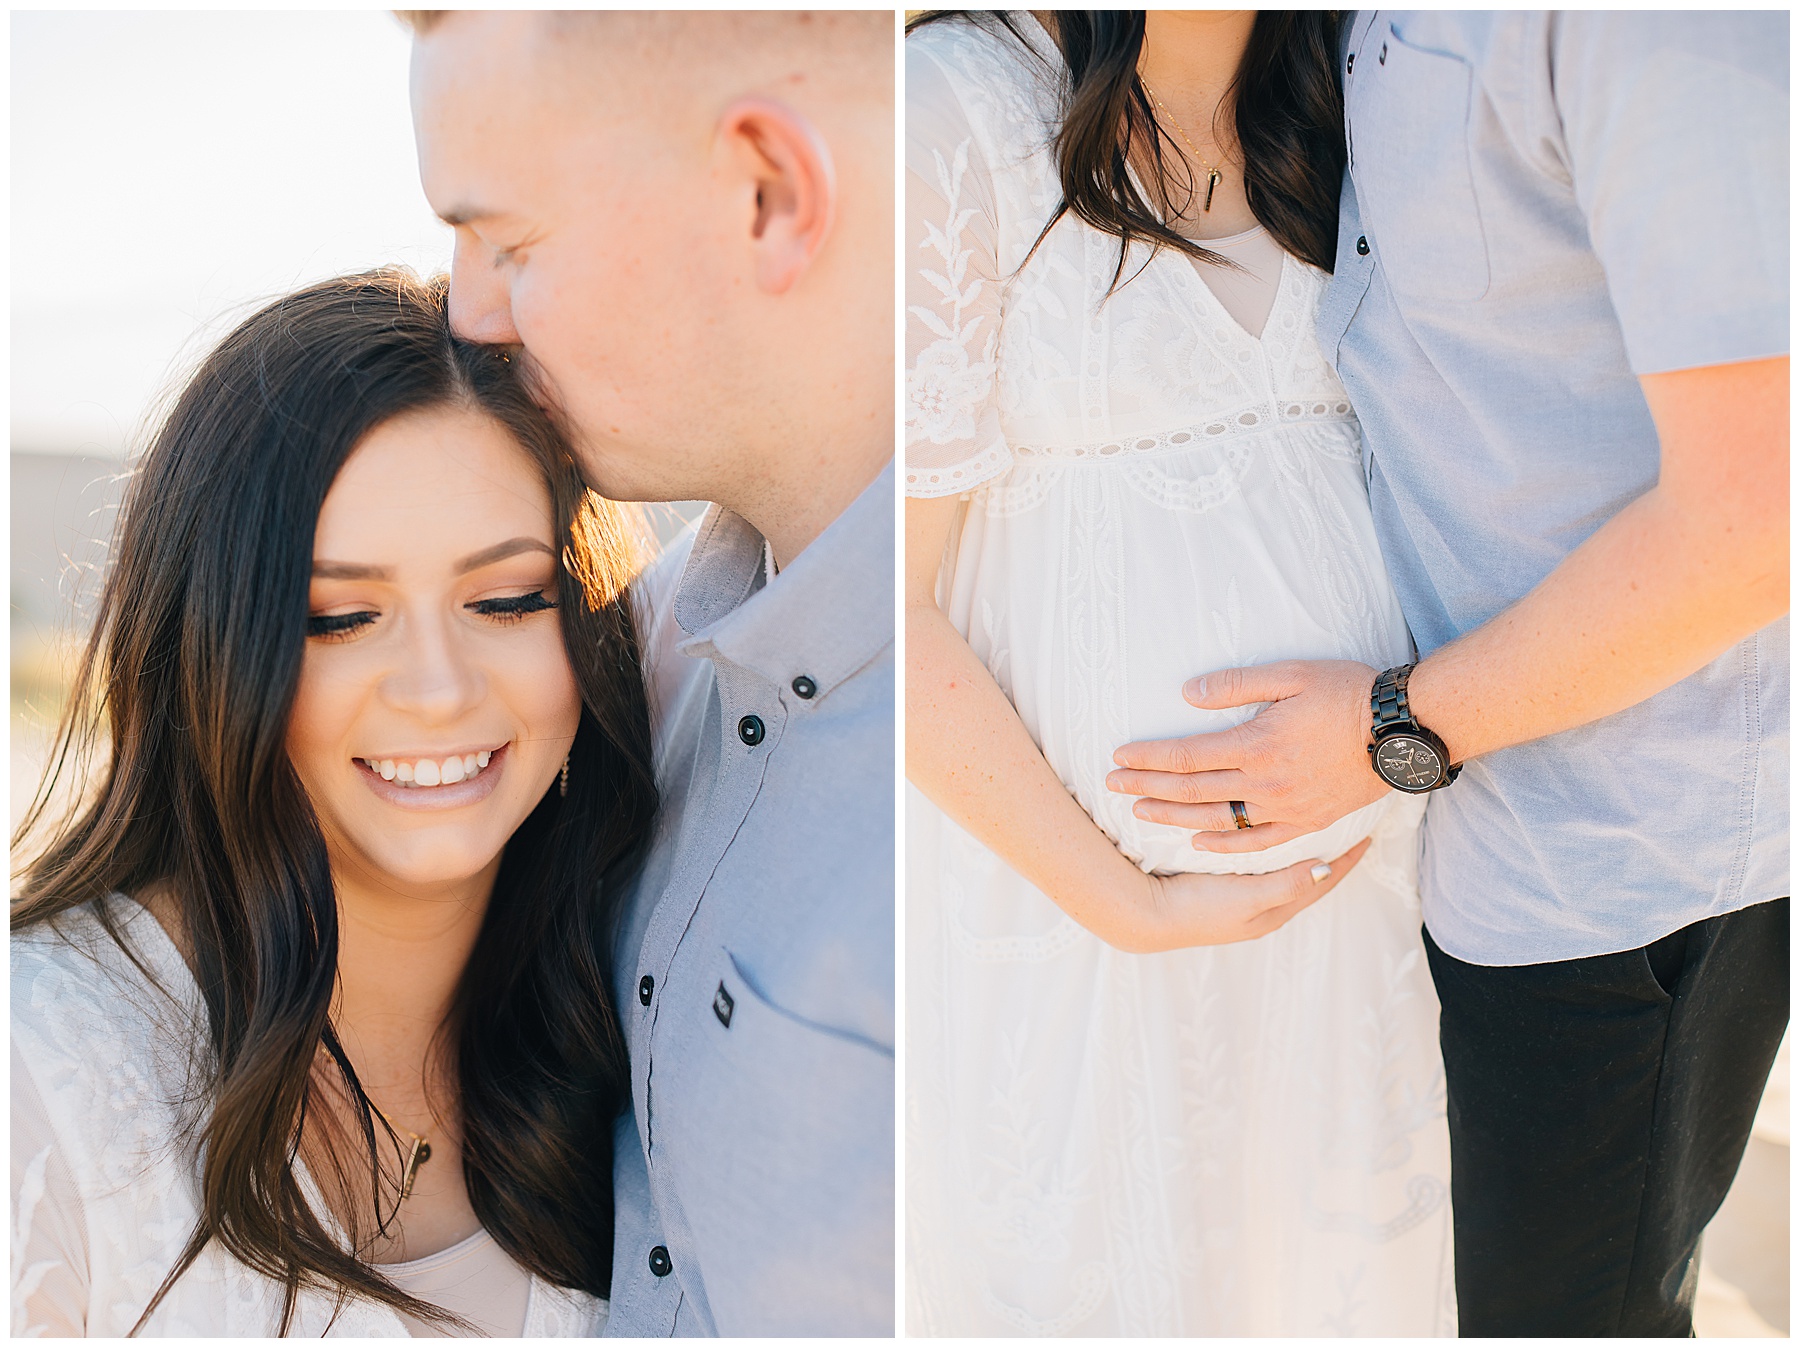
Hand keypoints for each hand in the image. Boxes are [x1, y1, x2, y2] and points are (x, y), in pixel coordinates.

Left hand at [1105, 659, 1386, 853]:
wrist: (1404, 731)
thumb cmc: (1349, 693)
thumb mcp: (1292, 674)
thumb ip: (1237, 685)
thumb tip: (1188, 693)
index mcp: (1258, 744)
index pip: (1187, 755)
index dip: (1149, 757)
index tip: (1119, 755)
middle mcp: (1267, 782)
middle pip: (1193, 789)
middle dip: (1148, 786)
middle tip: (1112, 785)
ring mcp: (1287, 808)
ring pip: (1218, 818)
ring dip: (1175, 816)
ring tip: (1141, 812)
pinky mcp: (1307, 822)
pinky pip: (1259, 842)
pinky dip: (1225, 845)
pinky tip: (1199, 843)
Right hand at [1120, 837, 1373, 952]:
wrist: (1147, 914)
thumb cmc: (1198, 908)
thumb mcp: (1247, 897)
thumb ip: (1286, 884)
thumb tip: (1327, 868)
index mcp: (1275, 909)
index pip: (1322, 880)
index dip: (1346, 858)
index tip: (1368, 834)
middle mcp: (1263, 906)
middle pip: (1306, 875)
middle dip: (1327, 853)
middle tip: (1346, 827)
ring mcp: (1242, 899)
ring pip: (1283, 870)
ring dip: (1299, 853)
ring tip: (1314, 830)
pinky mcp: (1220, 889)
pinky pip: (1258, 866)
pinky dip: (1270, 852)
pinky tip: (1265, 839)